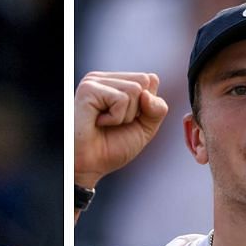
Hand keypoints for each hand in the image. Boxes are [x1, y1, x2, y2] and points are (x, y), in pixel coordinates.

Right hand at [73, 71, 168, 187]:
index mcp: (114, 82)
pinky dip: (115, 118)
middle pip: (143, 81)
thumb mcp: (145, 128)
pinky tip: (97, 123)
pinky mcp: (88, 90)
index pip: (149, 79)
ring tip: (104, 124)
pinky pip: (121, 99)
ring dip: (124, 116)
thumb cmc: (111, 149)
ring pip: (134, 90)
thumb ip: (157, 108)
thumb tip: (147, 89)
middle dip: (136, 110)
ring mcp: (94, 82)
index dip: (146, 106)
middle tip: (114, 124)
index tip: (125, 121)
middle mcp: (103, 78)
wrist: (88, 167)